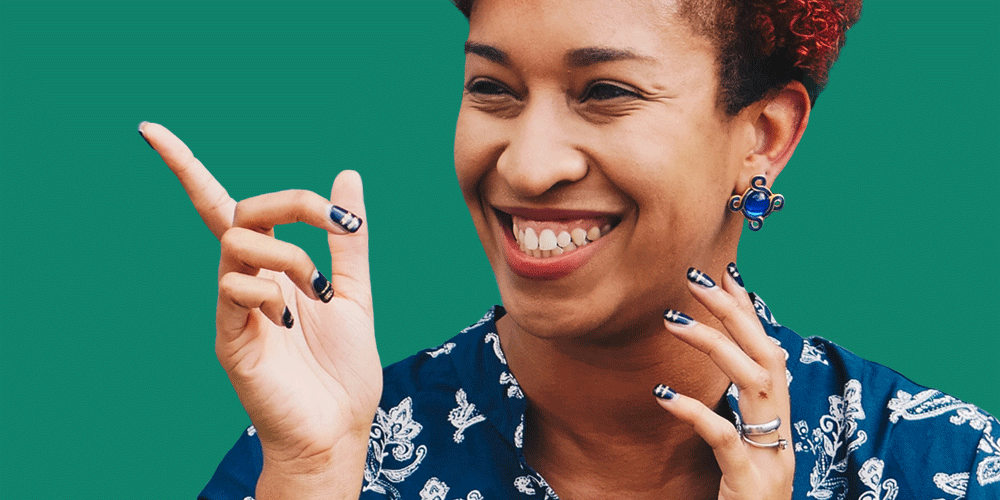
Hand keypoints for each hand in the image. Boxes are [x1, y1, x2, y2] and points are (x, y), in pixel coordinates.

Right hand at [140, 122, 380, 497]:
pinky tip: (293, 322)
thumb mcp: (356, 292)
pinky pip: (234, 289)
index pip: (223, 207)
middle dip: (290, 202)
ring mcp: (233, 308)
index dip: (185, 167)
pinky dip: (271, 292)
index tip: (149, 129)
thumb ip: (348, 239)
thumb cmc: (343, 368)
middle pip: (239, 211)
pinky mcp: (229, 338)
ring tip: (320, 293)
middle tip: (335, 222)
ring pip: (237, 243)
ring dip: (291, 254)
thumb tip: (347, 174)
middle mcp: (246, 280)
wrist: (339, 428)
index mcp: (272, 267)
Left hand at [655, 264, 793, 498]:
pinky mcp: (750, 480)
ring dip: (714, 345)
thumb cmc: (746, 494)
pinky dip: (696, 412)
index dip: (748, 310)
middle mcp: (781, 428)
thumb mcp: (745, 445)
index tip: (723, 274)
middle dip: (733, 311)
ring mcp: (770, 454)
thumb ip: (738, 408)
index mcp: (778, 417)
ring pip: (753, 382)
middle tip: (694, 279)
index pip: (767, 349)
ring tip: (672, 320)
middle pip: (766, 354)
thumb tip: (724, 362)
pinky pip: (725, 438)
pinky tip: (664, 394)